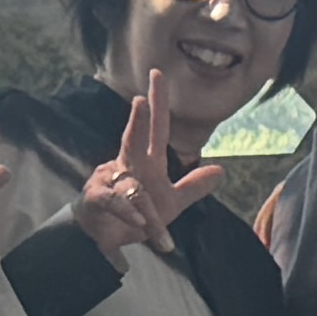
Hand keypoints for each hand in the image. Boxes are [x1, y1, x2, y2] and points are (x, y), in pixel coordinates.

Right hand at [73, 82, 208, 258]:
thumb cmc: (134, 216)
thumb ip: (192, 187)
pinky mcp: (95, 198)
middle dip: (137, 121)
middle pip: (133, 139)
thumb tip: (221, 169)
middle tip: (140, 100)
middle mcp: (127, 166)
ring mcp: (109, 181)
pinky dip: (127, 212)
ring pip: (130, 186)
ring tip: (148, 222)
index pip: (155, 128)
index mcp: (145, 163)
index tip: (158, 74)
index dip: (158, 103)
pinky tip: (138, 222)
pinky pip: (113, 202)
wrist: (103, 241)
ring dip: (142, 205)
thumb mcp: (170, 203)